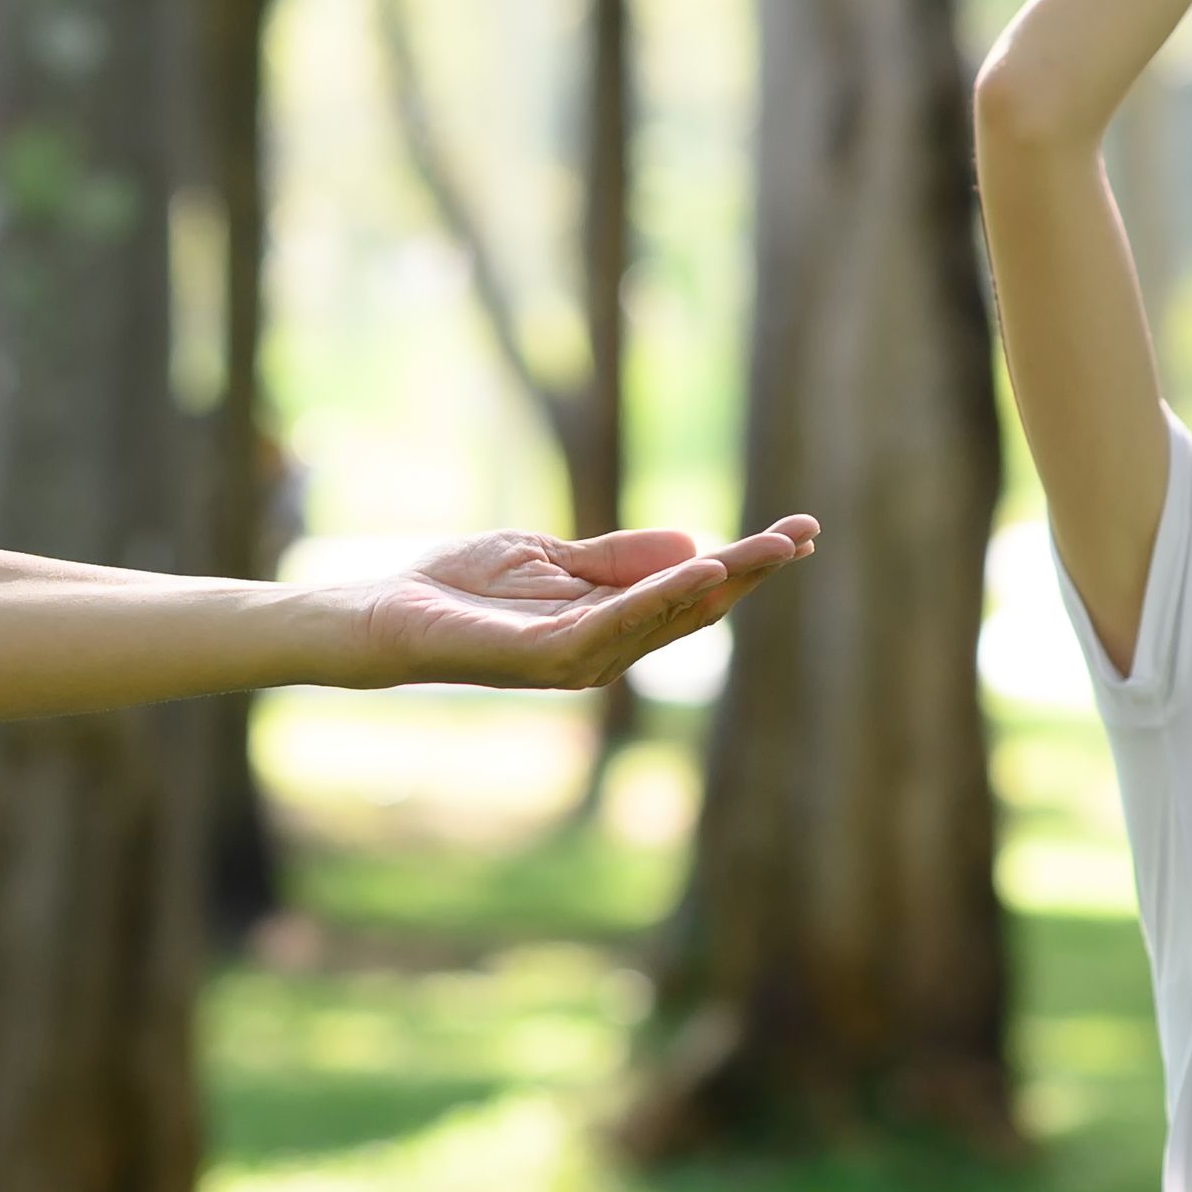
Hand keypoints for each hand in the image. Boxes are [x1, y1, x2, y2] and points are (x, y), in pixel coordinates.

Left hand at [336, 518, 817, 692]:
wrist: (387, 612)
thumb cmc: (462, 587)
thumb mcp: (551, 556)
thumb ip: (616, 558)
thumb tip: (695, 543)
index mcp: (610, 623)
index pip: (691, 594)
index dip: (744, 564)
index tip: (797, 532)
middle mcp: (605, 650)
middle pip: (693, 608)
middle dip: (751, 572)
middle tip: (804, 535)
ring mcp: (578, 659)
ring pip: (666, 618)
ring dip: (720, 583)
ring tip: (766, 550)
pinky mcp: (547, 658)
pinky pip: (616, 626)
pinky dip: (659, 598)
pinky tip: (697, 569)